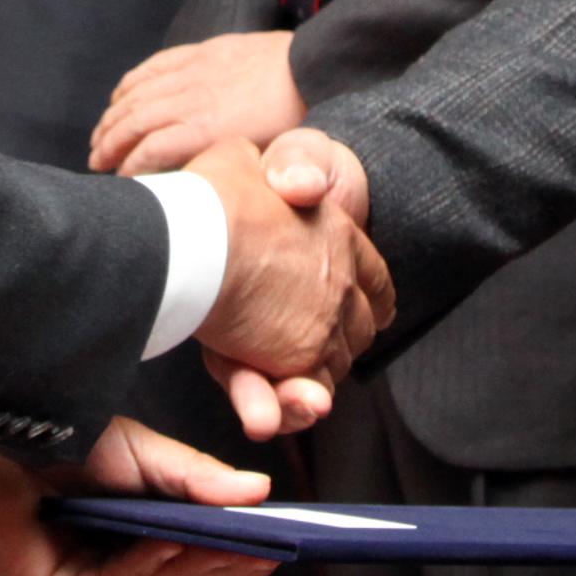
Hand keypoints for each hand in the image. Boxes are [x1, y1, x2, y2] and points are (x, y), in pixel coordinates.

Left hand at [0, 414, 281, 575]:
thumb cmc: (61, 444)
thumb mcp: (143, 454)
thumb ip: (194, 476)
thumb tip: (260, 490)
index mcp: (146, 539)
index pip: (205, 557)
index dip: (243, 553)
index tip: (283, 543)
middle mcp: (123, 571)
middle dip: (228, 560)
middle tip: (270, 546)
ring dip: (191, 562)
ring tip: (227, 541)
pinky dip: (143, 567)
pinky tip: (165, 545)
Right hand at [90, 31, 306, 175]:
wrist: (315, 68)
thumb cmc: (297, 118)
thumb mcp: (269, 159)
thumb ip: (234, 176)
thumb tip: (206, 199)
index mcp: (208, 130)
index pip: (150, 150)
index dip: (128, 168)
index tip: (119, 184)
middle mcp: (193, 100)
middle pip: (135, 122)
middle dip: (109, 145)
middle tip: (95, 163)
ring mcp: (194, 72)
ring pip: (137, 93)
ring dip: (112, 116)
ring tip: (99, 136)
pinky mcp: (200, 52)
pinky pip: (154, 66)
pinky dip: (130, 82)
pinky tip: (119, 96)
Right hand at [185, 133, 387, 439]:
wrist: (201, 231)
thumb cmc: (213, 195)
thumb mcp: (245, 160)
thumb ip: (270, 170)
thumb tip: (287, 181)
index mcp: (339, 237)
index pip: (374, 282)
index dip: (362, 299)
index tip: (350, 311)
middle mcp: (343, 284)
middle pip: (357, 330)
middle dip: (331, 343)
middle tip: (295, 350)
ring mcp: (324, 324)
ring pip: (329, 368)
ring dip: (305, 383)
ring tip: (283, 392)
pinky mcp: (296, 360)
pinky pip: (300, 394)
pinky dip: (284, 406)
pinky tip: (264, 414)